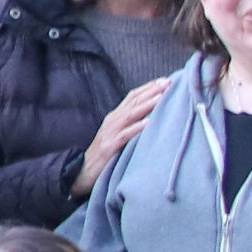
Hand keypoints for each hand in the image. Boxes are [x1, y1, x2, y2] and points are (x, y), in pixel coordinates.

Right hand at [74, 76, 170, 194]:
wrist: (83, 171)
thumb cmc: (105, 154)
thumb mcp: (117, 134)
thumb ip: (131, 123)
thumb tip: (153, 115)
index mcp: (115, 116)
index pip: (133, 97)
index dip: (148, 87)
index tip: (166, 80)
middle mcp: (112, 121)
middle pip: (133, 102)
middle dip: (151, 91)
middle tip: (168, 82)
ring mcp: (110, 133)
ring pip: (130, 115)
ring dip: (146, 105)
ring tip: (161, 97)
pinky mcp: (109, 147)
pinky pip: (124, 135)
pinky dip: (137, 128)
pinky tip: (149, 123)